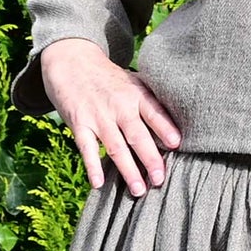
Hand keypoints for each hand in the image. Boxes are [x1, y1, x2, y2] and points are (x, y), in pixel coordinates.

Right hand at [40, 37, 180, 195]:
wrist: (72, 61)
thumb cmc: (109, 78)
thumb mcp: (132, 82)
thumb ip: (150, 103)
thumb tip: (178, 127)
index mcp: (136, 94)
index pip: (153, 112)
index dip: (165, 127)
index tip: (176, 144)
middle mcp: (119, 105)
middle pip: (137, 135)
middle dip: (150, 158)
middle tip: (160, 179)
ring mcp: (98, 116)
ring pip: (115, 146)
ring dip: (127, 170)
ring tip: (138, 190)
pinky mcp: (79, 123)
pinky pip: (86, 148)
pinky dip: (92, 166)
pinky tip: (98, 184)